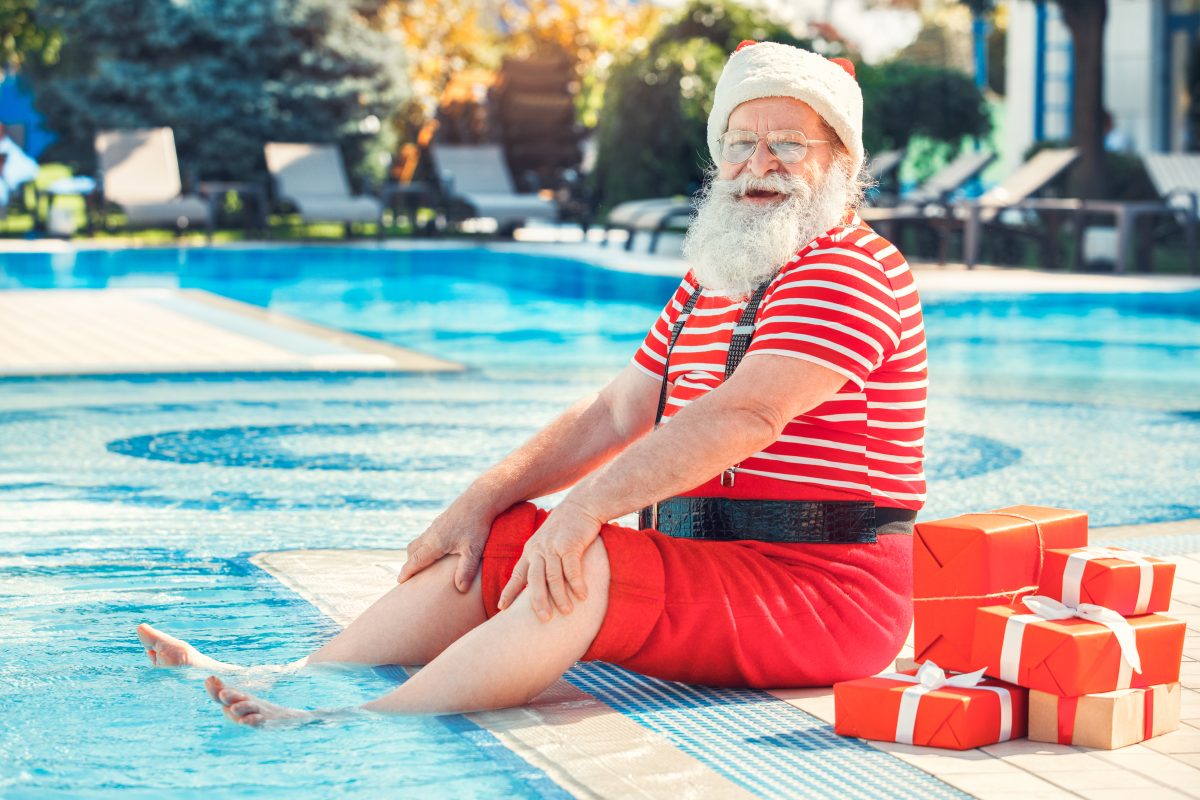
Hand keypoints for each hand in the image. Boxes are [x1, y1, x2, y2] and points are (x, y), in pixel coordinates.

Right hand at [397, 497, 494, 591]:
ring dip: (417, 553)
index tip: (400, 581)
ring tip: (424, 565)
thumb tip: (460, 589)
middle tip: (411, 576)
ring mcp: (436, 525)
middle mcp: (432, 533)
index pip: (416, 560)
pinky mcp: (442, 520)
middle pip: (413, 550)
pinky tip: (438, 549)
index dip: (407, 572)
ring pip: (420, 541)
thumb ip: (466, 570)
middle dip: (410, 563)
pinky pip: (428, 535)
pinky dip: (426, 545)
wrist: (481, 499)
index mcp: (435, 542)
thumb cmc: (477, 525)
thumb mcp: (474, 550)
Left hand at [497, 499, 601, 621]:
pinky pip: (572, 569)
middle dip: (537, 601)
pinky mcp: (570, 545)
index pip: (517, 575)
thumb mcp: (547, 542)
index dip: (509, 592)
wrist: (582, 504)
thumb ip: (542, 559)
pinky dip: (577, 584)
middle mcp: (539, 550)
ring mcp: (554, 547)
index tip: (501, 608)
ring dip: (560, 596)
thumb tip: (540, 583)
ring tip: (567, 612)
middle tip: (543, 619)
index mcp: (531, 551)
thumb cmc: (566, 527)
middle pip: (534, 580)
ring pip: (553, 577)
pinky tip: (583, 596)